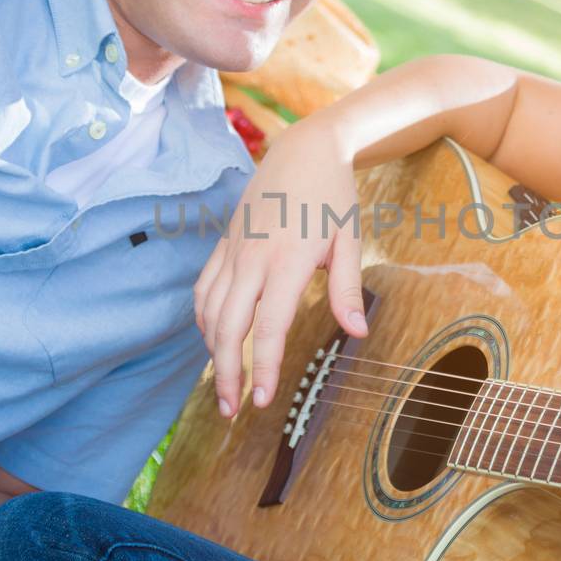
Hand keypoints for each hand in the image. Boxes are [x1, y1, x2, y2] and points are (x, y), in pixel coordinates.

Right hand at [195, 120, 368, 416]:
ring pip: (209, 311)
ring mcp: (233, 250)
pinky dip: (203, 319)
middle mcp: (252, 257)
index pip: (268, 326)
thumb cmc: (333, 196)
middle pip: (228, 327)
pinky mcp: (223, 243)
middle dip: (227, 374)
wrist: (305, 148)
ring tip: (223, 388)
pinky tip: (212, 340)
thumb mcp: (349, 240)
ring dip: (212, 353)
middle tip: (231, 411)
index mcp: (287, 260)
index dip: (262, 367)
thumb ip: (346, 289)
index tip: (262, 400)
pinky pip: (203, 288)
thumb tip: (357, 333)